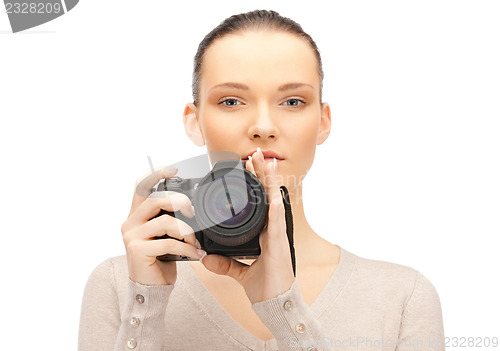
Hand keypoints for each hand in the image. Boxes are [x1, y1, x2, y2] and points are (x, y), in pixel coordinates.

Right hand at [121, 166, 205, 285]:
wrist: (150, 288)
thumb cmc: (159, 260)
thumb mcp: (164, 235)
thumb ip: (169, 219)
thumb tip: (191, 208)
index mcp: (136, 216)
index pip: (140, 187)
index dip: (155, 174)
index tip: (174, 170)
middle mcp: (130, 223)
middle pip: (155, 200)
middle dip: (179, 202)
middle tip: (193, 212)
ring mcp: (132, 237)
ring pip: (165, 222)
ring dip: (187, 232)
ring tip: (194, 242)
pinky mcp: (138, 251)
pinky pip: (169, 243)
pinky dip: (187, 248)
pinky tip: (195, 254)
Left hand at [200, 148, 294, 302]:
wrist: (274, 304)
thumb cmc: (264, 286)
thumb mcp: (238, 272)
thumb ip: (223, 263)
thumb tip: (205, 257)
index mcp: (264, 232)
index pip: (260, 201)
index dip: (255, 183)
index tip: (247, 166)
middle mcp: (272, 229)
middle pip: (268, 195)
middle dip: (262, 174)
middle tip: (255, 154)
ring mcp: (278, 234)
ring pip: (274, 201)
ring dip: (270, 182)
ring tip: (267, 162)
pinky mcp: (279, 244)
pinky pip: (278, 221)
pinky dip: (276, 205)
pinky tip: (273, 192)